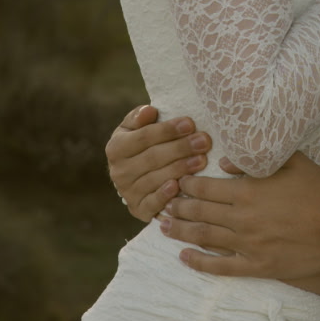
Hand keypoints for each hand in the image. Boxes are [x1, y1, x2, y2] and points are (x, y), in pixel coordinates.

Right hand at [105, 103, 211, 220]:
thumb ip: (139, 117)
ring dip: (180, 169)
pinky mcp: (138, 209)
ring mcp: (128, 192)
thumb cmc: (142, 146)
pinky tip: (179, 186)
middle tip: (204, 141)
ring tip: (202, 160)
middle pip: (153, 158)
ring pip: (156, 179)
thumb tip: (149, 111)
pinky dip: (165, 196)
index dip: (167, 130)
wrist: (135, 178)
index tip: (190, 123)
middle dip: (180, 148)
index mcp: (116, 148)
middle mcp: (118, 171)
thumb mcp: (135, 129)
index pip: (144, 137)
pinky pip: (152, 204)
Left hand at [157, 153, 319, 279]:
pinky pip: (221, 267)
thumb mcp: (292, 161)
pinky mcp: (258, 265)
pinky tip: (184, 257)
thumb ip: (256, 159)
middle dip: (177, 206)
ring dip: (180, 231)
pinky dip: (199, 262)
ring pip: (204, 237)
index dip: (187, 185)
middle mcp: (242, 218)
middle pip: (199, 211)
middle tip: (164, 204)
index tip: (177, 183)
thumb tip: (226, 162)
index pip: (205, 187)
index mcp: (247, 190)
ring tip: (163, 227)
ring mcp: (248, 244)